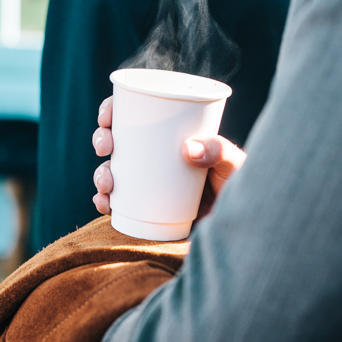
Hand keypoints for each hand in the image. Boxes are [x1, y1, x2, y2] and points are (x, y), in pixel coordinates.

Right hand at [91, 96, 245, 219]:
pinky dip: (105, 203)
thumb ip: (220, 151)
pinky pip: (117, 205)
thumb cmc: (241, 190)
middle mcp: (154, 159)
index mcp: (169, 138)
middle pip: (117, 141)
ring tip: (107, 183)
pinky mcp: (144, 211)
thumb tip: (187, 148)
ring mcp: (147, 185)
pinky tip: (104, 203)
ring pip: (112, 173)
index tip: (107, 117)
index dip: (113, 111)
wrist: (240, 229)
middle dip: (101, 140)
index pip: (135, 116)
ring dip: (100, 174)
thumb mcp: (234, 164)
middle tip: (105, 147)